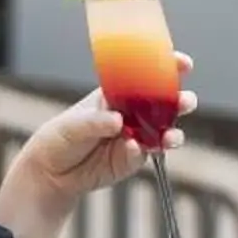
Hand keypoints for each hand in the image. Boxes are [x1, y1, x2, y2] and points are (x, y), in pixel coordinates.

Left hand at [15, 66, 196, 204]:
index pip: (145, 76)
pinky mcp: (132, 160)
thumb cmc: (59, 137)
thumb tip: (118, 121)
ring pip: (163, 132)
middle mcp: (131, 114)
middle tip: (185, 102)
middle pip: (163, 104)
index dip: (167, 67)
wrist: (51, 173)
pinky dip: (143, 151)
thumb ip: (95, 121)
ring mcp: (135, 137)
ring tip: (170, 137)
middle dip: (180, 101)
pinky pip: (145, 154)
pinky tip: (133, 149)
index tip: (183, 63)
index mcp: (116, 94)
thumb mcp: (72, 124)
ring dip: (172, 133)